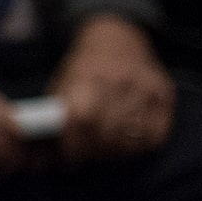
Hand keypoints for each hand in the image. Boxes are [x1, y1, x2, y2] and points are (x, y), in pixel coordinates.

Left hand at [50, 15, 173, 164]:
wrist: (116, 38)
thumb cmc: (81, 69)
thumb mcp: (60, 84)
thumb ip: (51, 120)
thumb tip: (36, 162)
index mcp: (89, 74)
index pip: (82, 119)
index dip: (72, 145)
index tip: (65, 158)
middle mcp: (121, 79)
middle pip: (106, 133)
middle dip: (90, 153)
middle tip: (81, 158)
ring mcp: (146, 86)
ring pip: (130, 139)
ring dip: (111, 154)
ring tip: (99, 152)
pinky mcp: (164, 94)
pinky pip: (153, 136)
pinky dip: (136, 148)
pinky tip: (122, 145)